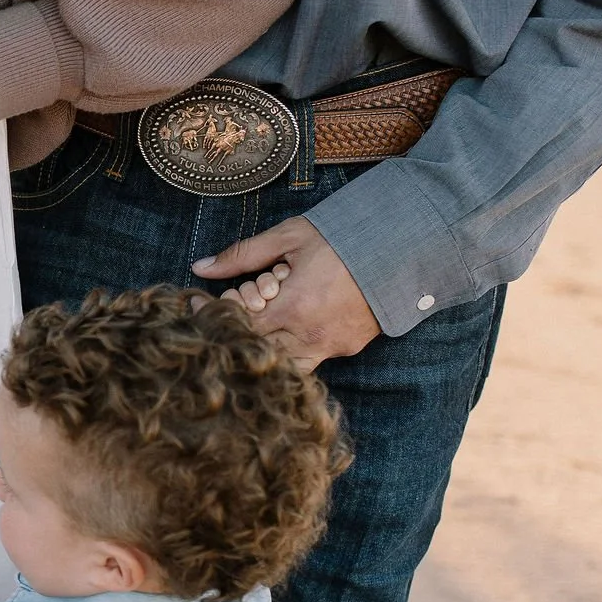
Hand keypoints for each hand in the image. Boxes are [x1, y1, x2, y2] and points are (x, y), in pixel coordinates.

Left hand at [192, 219, 380, 367]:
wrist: (404, 247)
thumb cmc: (344, 238)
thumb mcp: (291, 237)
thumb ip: (243, 254)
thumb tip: (201, 266)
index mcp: (291, 307)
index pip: (236, 325)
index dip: (213, 315)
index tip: (198, 302)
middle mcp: (308, 335)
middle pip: (255, 350)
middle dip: (234, 334)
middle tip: (224, 315)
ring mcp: (329, 346)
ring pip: (281, 363)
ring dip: (263, 348)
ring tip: (254, 325)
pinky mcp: (347, 349)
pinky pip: (309, 362)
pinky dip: (290, 352)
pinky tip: (283, 333)